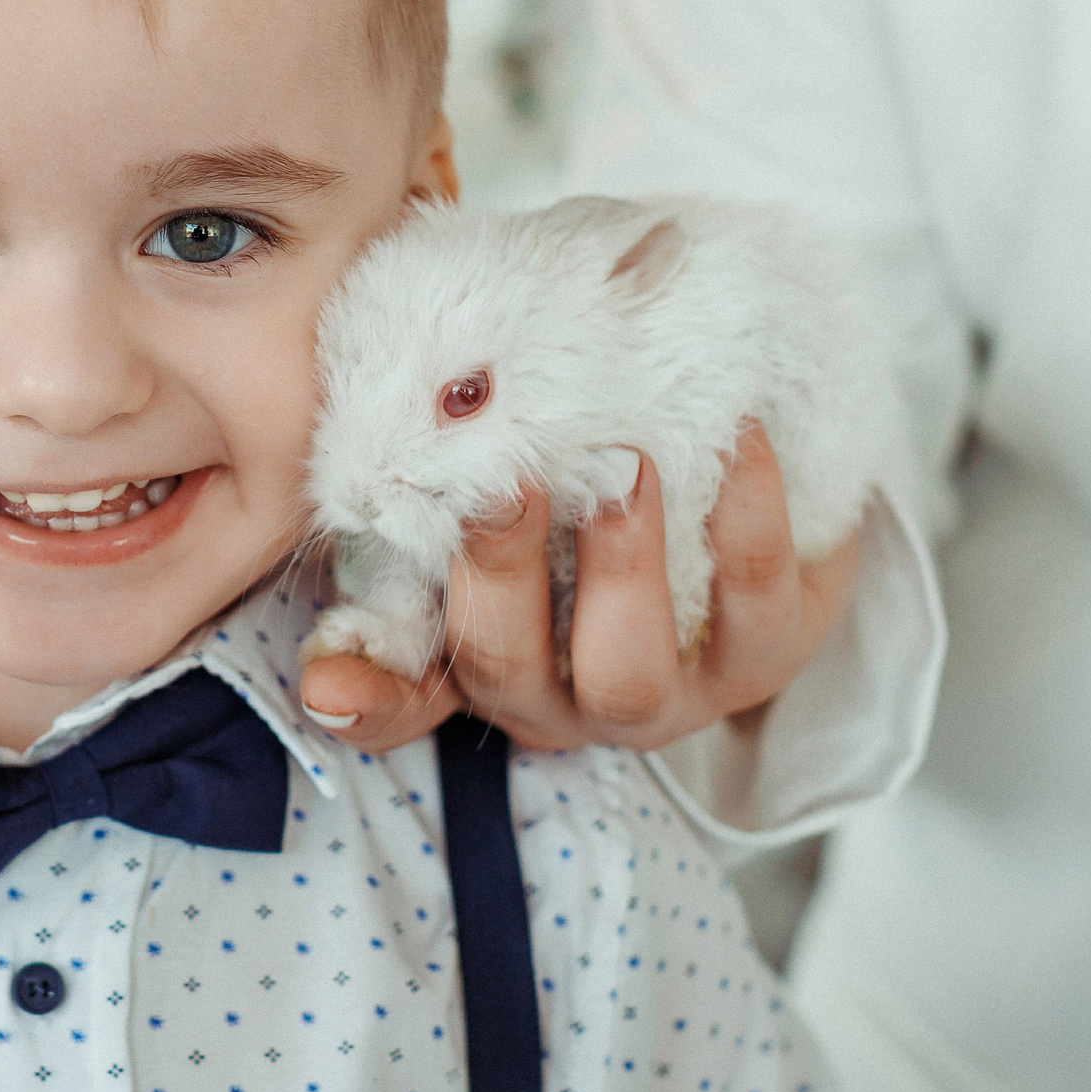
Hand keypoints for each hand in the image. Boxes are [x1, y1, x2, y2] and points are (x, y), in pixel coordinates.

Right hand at [296, 422, 859, 753]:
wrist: (743, 478)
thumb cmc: (590, 464)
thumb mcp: (510, 463)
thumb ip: (449, 447)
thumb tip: (382, 393)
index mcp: (481, 655)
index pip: (397, 698)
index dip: (358, 697)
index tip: (323, 685)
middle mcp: (563, 695)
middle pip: (506, 669)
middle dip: (500, 577)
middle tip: (505, 483)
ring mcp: (669, 691)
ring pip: (627, 673)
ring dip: (620, 569)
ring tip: (627, 469)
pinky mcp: (767, 655)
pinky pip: (756, 604)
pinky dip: (745, 518)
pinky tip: (738, 436)